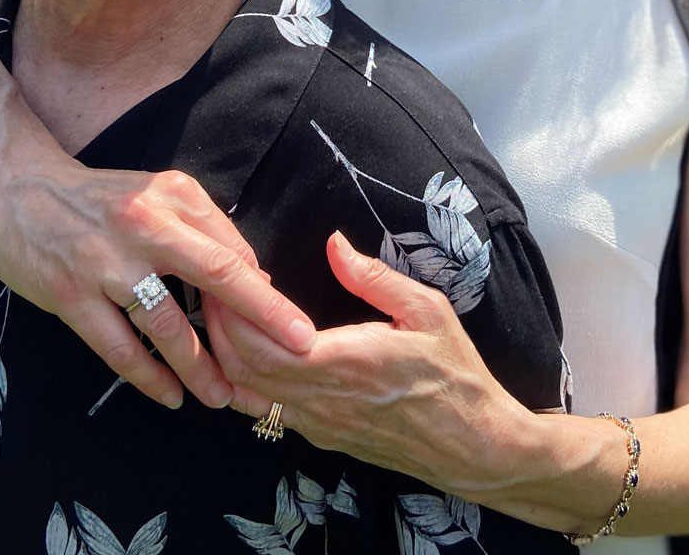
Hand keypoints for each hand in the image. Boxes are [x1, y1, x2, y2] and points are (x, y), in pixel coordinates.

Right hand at [0, 137, 314, 409]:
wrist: (13, 185)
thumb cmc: (96, 196)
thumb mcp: (156, 192)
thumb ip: (203, 227)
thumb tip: (254, 272)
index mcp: (173, 197)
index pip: (233, 250)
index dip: (266, 293)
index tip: (295, 326)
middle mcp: (145, 225)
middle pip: (218, 277)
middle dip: (262, 320)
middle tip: (296, 353)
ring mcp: (106, 263)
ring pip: (167, 325)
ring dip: (200, 366)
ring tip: (224, 396)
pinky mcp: (70, 295)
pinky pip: (118, 347)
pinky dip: (147, 376)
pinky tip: (169, 396)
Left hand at [204, 232, 531, 494]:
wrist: (474, 446)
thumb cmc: (456, 375)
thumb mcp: (427, 312)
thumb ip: (374, 278)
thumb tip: (334, 243)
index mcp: (346, 363)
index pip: (262, 344)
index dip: (233, 313)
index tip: (227, 278)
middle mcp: (323, 401)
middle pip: (243, 371)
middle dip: (218, 330)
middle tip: (214, 291)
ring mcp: (320, 425)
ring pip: (249, 397)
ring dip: (227, 359)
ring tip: (223, 319)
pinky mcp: (324, 438)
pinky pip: (269, 413)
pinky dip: (247, 383)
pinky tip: (250, 355)